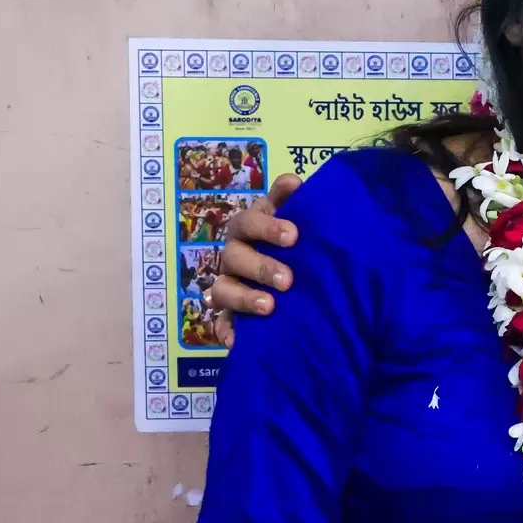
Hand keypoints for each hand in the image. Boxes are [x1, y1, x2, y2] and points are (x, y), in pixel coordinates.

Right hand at [208, 173, 302, 344]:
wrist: (302, 285)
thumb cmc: (300, 245)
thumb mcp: (301, 223)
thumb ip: (298, 203)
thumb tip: (295, 182)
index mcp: (252, 228)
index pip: (250, 220)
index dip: (268, 226)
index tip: (294, 236)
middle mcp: (236, 253)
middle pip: (235, 256)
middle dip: (261, 266)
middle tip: (288, 280)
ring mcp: (230, 283)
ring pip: (223, 289)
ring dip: (243, 297)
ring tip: (268, 306)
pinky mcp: (229, 313)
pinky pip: (220, 323)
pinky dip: (226, 331)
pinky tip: (236, 341)